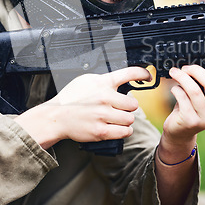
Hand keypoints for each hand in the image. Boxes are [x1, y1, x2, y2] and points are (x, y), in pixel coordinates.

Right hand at [14, 67, 150, 148]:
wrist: (56, 117)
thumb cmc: (71, 98)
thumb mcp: (86, 80)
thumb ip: (105, 80)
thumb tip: (122, 78)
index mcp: (102, 83)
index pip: (129, 73)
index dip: (143, 73)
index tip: (148, 76)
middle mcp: (104, 98)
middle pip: (133, 104)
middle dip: (129, 108)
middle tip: (120, 109)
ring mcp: (103, 115)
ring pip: (130, 119)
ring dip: (126, 120)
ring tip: (117, 119)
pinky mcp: (101, 131)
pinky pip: (125, 132)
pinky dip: (124, 131)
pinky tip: (118, 128)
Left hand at [159, 64, 204, 159]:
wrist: (180, 131)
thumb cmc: (191, 108)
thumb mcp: (203, 96)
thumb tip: (195, 66)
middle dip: (195, 71)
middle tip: (185, 68)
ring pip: (194, 90)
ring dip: (182, 77)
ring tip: (174, 73)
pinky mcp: (192, 121)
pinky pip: (183, 98)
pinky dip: (176, 89)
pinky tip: (174, 89)